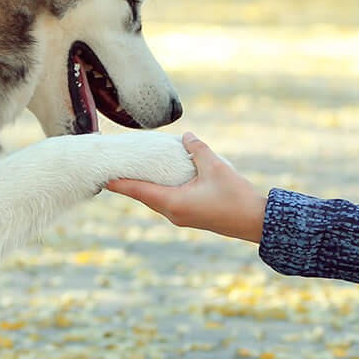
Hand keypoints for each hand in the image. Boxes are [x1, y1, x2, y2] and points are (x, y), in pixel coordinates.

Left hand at [106, 132, 265, 242]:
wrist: (255, 222)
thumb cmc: (235, 196)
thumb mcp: (215, 167)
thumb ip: (197, 149)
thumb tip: (186, 136)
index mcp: (173, 203)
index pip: (139, 190)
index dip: (120, 183)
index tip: (102, 178)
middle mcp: (173, 213)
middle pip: (143, 196)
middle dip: (128, 184)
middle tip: (112, 170)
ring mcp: (181, 217)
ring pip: (154, 200)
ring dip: (143, 188)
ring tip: (131, 173)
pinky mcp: (190, 216)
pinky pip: (166, 202)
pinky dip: (157, 191)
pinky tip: (158, 181)